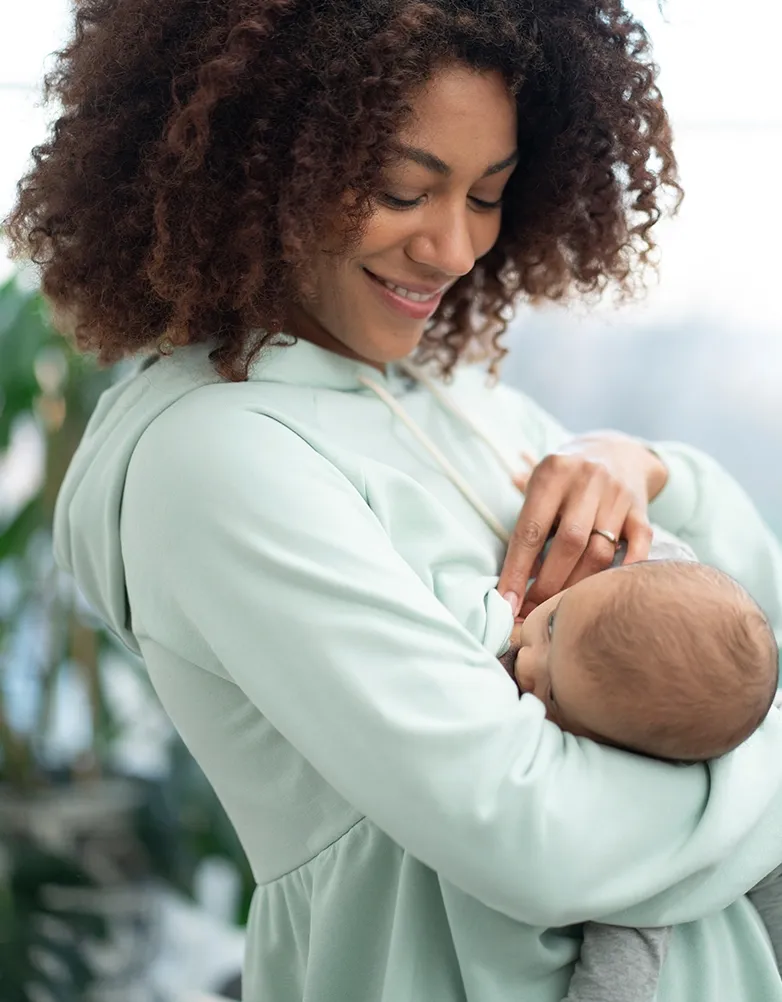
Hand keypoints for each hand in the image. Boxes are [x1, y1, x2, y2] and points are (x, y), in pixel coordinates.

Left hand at [497, 433, 667, 618]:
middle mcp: (588, 479)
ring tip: (561, 606)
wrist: (617, 450)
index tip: (507, 603)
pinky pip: (638, 546)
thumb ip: (527, 526)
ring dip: (579, 586)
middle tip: (534, 611)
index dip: (516, 571)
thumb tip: (511, 584)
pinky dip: (622, 572)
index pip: (530, 530)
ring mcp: (618, 493)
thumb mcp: (539, 484)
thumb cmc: (566, 478)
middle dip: (548, 584)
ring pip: (600, 552)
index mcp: (554, 471)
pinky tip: (603, 592)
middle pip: (569, 543)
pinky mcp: (641, 509)